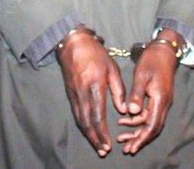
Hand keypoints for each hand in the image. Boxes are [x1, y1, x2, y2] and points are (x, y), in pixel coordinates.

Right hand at [57, 27, 126, 156]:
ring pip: (80, 120)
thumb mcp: (112, 67)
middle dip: (95, 138)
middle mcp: (82, 93)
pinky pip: (76, 114)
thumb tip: (122, 109)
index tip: (108, 143)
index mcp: (94, 86)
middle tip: (103, 150)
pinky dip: (83, 125)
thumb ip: (118, 90)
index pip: (98, 115)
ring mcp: (74, 94)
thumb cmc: (95, 54)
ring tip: (97, 146)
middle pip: (87, 122)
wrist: (73, 44)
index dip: (102, 132)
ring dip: (88, 135)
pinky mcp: (70, 94)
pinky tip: (88, 131)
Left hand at [117, 33, 179, 154]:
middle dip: (140, 139)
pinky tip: (126, 121)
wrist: (163, 51)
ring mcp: (162, 102)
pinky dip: (138, 121)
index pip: (152, 125)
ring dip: (137, 131)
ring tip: (122, 138)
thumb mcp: (141, 76)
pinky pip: (149, 115)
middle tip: (126, 149)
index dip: (142, 138)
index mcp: (160, 99)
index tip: (132, 147)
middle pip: (153, 128)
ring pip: (151, 123)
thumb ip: (137, 95)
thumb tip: (131, 112)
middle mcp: (164, 104)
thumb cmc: (151, 61)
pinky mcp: (158, 99)